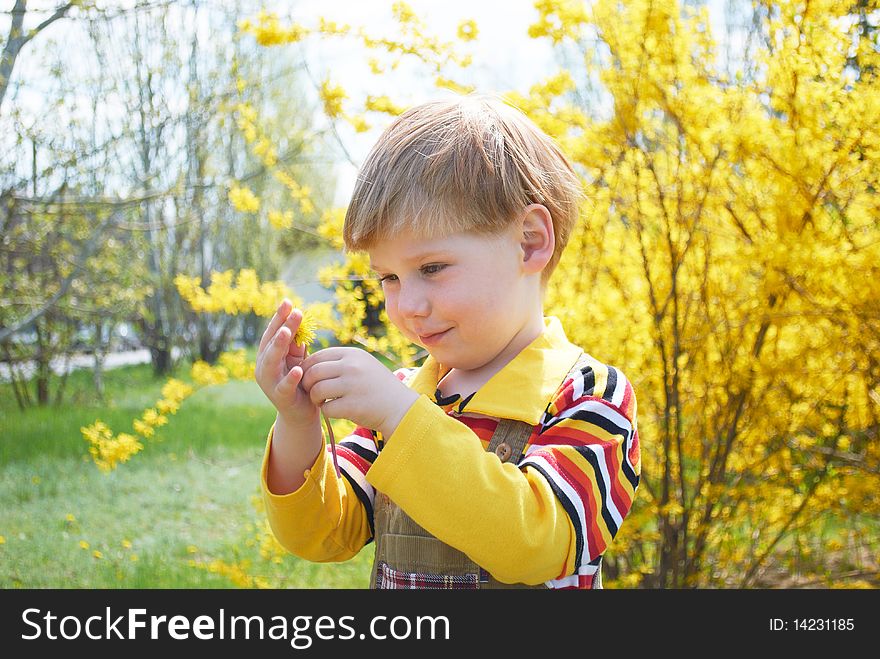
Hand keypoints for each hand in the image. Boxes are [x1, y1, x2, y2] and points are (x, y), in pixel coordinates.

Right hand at [254, 299, 319, 428]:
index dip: (279, 317)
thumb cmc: (299, 381)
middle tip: (293, 312)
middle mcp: (264, 366)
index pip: (272, 332)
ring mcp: (269, 382)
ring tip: (287, 332)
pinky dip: (290, 378)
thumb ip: (296, 343)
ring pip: (271, 362)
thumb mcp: (298, 359)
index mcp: (268, 355)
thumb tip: (297, 321)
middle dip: (282, 326)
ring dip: (278, 346)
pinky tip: (298, 369)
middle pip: (271, 343)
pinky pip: (284, 386)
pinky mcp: (279, 397)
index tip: (288, 301)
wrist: (300, 412)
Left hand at [300, 347, 418, 436]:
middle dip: (307, 383)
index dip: (307, 368)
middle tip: (312, 391)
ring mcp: (352, 386)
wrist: (400, 407)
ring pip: (317, 390)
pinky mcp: (353, 406)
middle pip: (314, 372)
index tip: (309, 378)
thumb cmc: (376, 386)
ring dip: (315, 398)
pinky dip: (326, 411)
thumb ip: (340, 362)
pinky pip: (327, 408)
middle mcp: (352, 367)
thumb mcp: (363, 365)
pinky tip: (334, 410)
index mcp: (353, 354)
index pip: (319, 356)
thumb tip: (309, 363)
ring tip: (322, 401)